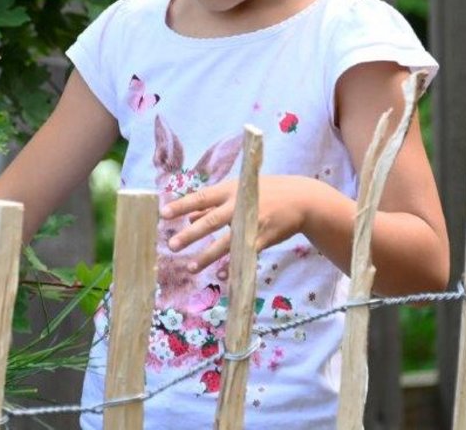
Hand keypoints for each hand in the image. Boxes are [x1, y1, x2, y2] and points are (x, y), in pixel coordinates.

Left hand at [160, 175, 327, 272]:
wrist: (301, 199)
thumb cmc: (265, 192)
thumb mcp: (239, 191)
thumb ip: (213, 205)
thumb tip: (189, 216)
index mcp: (230, 190)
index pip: (201, 197)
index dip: (182, 205)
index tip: (163, 214)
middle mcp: (239, 205)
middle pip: (210, 221)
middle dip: (190, 234)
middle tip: (171, 245)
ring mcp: (252, 222)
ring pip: (226, 242)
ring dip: (207, 255)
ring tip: (191, 267)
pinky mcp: (263, 238)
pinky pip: (244, 254)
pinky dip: (232, 265)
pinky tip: (222, 276)